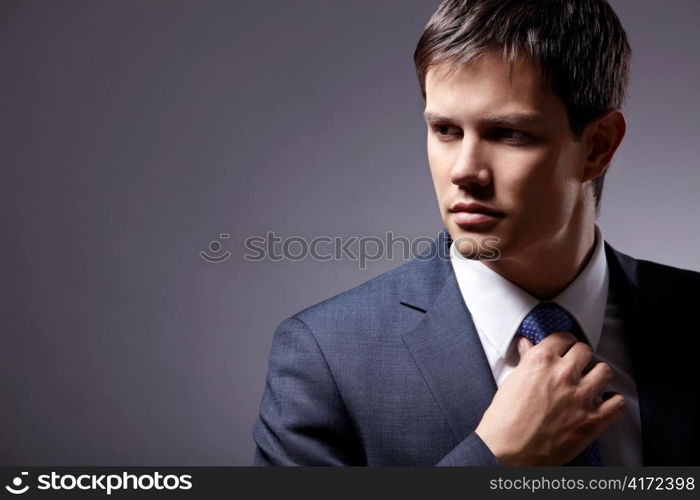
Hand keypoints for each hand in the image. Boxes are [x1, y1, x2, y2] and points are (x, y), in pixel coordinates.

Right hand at [474, 331, 625, 465]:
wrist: (507, 451)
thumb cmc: (504, 420)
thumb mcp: (511, 382)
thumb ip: (526, 361)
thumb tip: (527, 347)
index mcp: (541, 361)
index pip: (562, 338)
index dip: (565, 343)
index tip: (566, 347)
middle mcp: (563, 374)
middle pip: (585, 351)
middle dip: (581, 357)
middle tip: (577, 365)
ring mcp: (581, 397)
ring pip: (604, 371)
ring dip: (597, 375)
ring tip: (592, 382)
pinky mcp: (593, 420)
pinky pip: (617, 402)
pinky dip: (613, 401)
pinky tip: (606, 402)